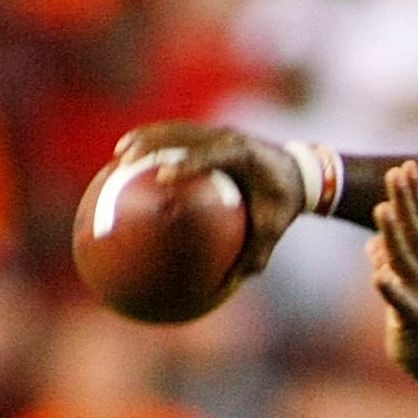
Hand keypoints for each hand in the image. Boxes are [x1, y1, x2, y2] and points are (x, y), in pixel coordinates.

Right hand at [114, 121, 302, 279]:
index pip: (211, 156)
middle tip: (124, 162)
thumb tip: (225, 288)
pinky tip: (129, 158)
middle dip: (152, 145)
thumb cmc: (283, 204)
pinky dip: (152, 142)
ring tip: (118, 157)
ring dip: (144, 139)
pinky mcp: (209, 133)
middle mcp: (228, 138)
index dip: (187, 164)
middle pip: (182, 134)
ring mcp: (217, 132)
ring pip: (174, 129)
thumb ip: (252, 257)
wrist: (299, 173)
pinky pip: (176, 134)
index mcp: (244, 156)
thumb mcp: (272, 231)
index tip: (162, 177)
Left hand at [367, 161, 417, 379]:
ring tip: (384, 210)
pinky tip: (378, 277)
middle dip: (405, 203)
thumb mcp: (405, 280)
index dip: (413, 195)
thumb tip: (372, 245)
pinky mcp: (415, 318)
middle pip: (416, 233)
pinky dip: (390, 289)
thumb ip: (389, 259)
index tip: (406, 167)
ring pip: (406, 261)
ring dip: (394, 235)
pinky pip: (401, 302)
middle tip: (396, 175)